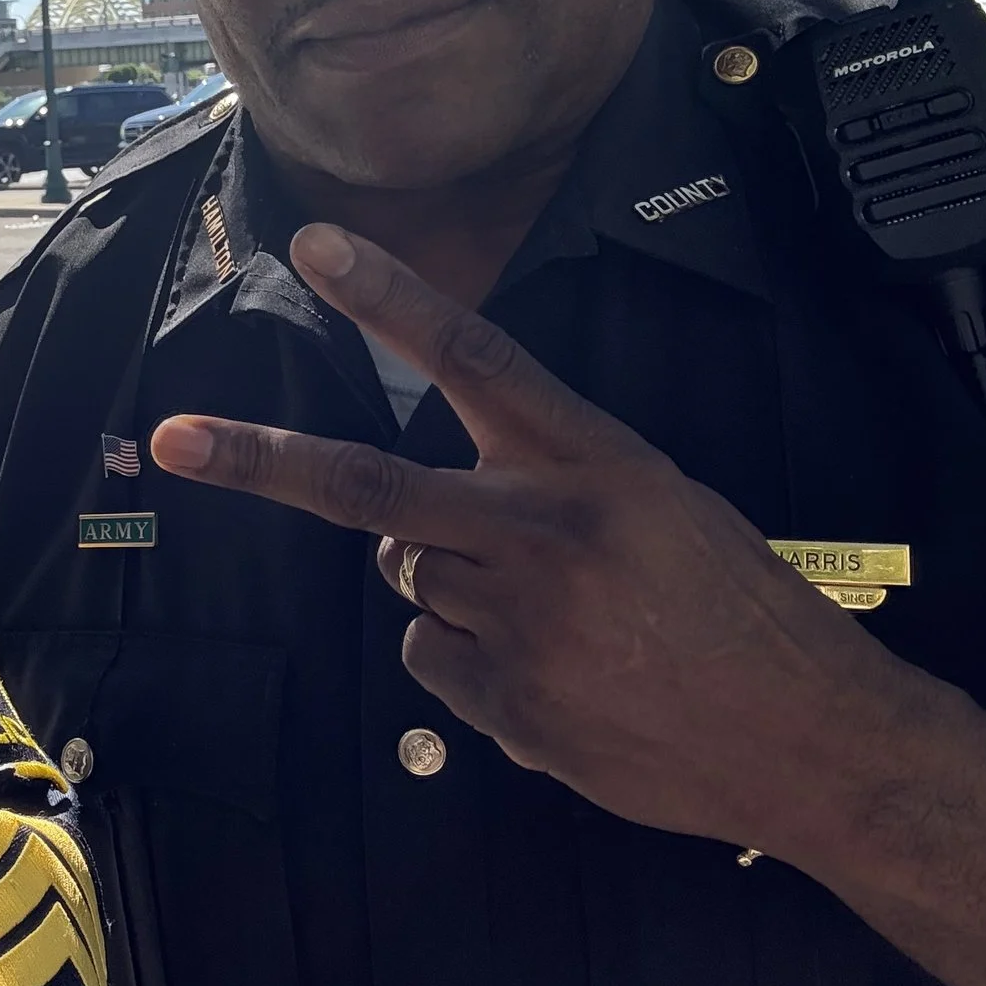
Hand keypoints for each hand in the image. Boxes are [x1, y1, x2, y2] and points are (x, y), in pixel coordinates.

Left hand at [147, 222, 929, 850]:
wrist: (813, 740)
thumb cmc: (738, 609)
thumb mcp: (660, 508)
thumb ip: (542, 491)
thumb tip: (421, 528)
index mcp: (591, 461)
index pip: (472, 355)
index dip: (388, 295)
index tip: (316, 245)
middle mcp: (540, 529)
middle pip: (370, 488)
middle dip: (260, 461)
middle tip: (173, 439)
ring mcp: (516, 622)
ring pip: (412, 585)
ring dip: (454, 594)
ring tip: (559, 622)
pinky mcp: (505, 705)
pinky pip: (434, 666)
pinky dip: (475, 669)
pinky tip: (561, 681)